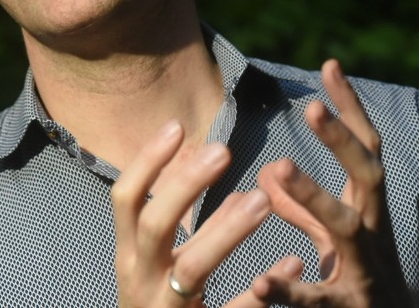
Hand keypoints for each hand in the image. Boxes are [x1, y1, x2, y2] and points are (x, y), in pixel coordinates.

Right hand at [112, 120, 288, 306]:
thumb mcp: (160, 267)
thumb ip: (191, 226)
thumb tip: (223, 176)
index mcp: (128, 258)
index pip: (125, 199)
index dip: (147, 162)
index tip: (178, 126)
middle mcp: (140, 282)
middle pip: (153, 225)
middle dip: (186, 185)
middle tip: (226, 150)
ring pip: (192, 269)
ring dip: (226, 232)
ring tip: (263, 201)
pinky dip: (260, 291)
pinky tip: (293, 262)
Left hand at [252, 60, 414, 306]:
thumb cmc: (361, 287)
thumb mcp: (333, 242)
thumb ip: (304, 208)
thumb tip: (268, 172)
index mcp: (368, 212)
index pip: (366, 149)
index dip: (350, 109)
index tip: (330, 64)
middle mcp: (374, 234)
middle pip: (368, 176)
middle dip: (342, 140)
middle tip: (311, 107)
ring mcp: (366, 271)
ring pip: (345, 227)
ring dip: (314, 194)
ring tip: (279, 167)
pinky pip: (318, 299)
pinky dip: (287, 291)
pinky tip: (259, 283)